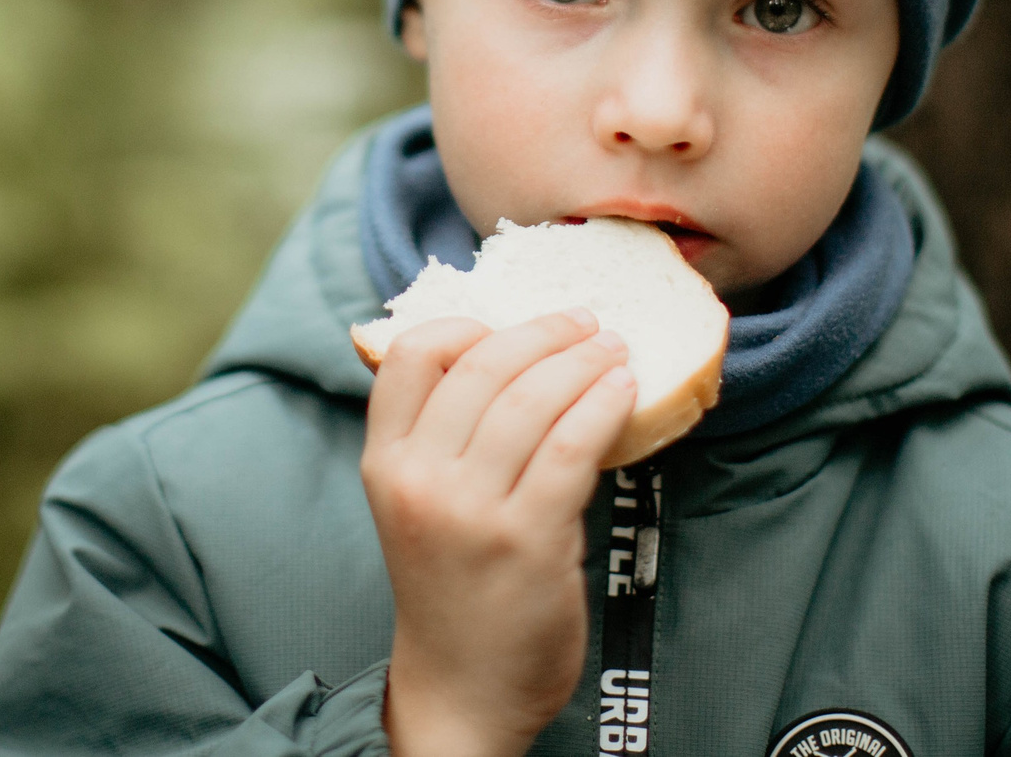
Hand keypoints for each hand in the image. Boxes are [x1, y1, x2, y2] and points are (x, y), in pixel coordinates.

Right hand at [361, 310, 635, 756]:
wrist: (461, 688)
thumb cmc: (451, 588)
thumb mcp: (417, 503)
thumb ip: (444, 437)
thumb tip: (514, 357)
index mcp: (385, 462)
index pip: (413, 355)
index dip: (469, 325)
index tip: (514, 323)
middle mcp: (420, 479)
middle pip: (485, 366)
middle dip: (546, 333)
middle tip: (587, 322)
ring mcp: (472, 510)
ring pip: (534, 399)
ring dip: (584, 362)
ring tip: (614, 351)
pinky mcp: (528, 539)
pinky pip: (573, 445)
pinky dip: (604, 406)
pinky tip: (624, 392)